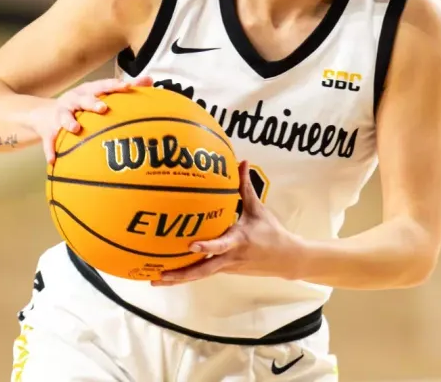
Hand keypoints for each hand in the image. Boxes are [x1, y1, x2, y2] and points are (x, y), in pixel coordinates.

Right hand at [28, 75, 152, 164]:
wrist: (46, 114)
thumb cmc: (83, 105)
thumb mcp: (100, 94)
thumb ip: (124, 89)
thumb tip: (150, 79)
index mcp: (89, 91)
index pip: (103, 86)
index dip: (114, 85)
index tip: (127, 86)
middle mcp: (74, 100)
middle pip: (84, 99)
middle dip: (92, 103)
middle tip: (103, 108)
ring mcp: (61, 114)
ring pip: (64, 117)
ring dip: (69, 122)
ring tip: (76, 128)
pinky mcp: (49, 130)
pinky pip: (49, 141)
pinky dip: (50, 150)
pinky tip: (53, 160)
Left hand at [152, 161, 300, 284]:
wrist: (286, 259)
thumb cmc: (271, 232)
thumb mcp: (258, 209)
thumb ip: (245, 187)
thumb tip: (241, 162)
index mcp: (238, 241)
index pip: (221, 245)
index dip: (207, 247)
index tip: (191, 246)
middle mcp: (229, 257)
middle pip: (202, 270)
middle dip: (180, 275)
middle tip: (158, 275)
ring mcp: (226, 267)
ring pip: (200, 275)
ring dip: (179, 278)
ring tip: (155, 279)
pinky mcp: (225, 270)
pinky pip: (203, 273)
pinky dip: (187, 274)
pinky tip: (169, 273)